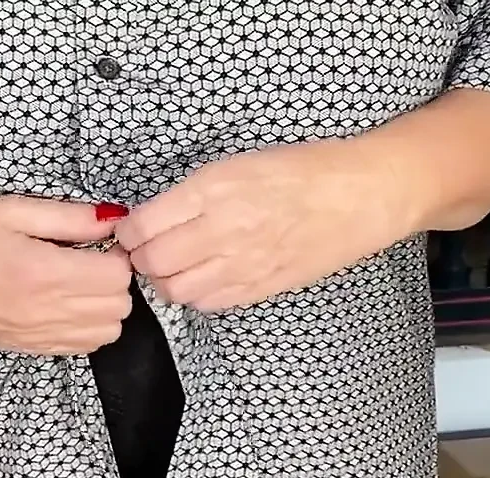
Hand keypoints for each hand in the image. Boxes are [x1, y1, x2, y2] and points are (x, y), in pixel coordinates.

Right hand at [0, 196, 133, 354]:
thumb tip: (112, 220)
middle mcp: (47, 310)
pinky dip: (89, 327)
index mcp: (44, 272)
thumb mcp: (11, 212)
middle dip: (113, 280)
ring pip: (108, 331)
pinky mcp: (33, 348)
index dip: (117, 255)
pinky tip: (68, 305)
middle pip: (119, 305)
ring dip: (105, 306)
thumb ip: (68, 217)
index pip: (117, 275)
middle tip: (91, 261)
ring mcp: (41, 334)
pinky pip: (85, 346)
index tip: (101, 243)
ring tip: (81, 284)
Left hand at [114, 139, 416, 311]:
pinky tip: (205, 276)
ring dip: (166, 280)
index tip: (129, 229)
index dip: (127, 232)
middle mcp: (224, 228)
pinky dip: (196, 294)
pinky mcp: (261, 287)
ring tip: (175, 265)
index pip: (144, 225)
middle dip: (141, 258)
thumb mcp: (237, 163)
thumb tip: (150, 217)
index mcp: (214, 188)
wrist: (361, 193)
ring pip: (176, 290)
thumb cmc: (303, 170)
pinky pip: (209, 303)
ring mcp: (243, 263)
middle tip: (147, 249)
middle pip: (154, 262)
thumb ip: (192, 193)